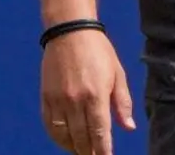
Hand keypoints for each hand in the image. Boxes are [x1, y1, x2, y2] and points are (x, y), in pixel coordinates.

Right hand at [40, 28, 135, 154]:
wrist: (70, 32)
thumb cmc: (98, 51)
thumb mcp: (117, 73)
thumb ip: (122, 103)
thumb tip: (128, 127)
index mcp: (96, 95)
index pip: (100, 132)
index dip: (103, 150)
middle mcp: (75, 101)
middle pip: (81, 138)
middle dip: (89, 151)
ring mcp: (58, 100)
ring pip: (64, 136)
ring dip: (74, 147)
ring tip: (83, 151)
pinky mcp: (46, 97)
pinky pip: (50, 125)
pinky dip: (57, 138)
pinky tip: (66, 141)